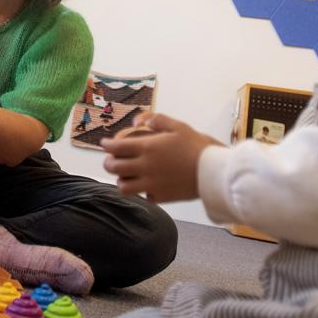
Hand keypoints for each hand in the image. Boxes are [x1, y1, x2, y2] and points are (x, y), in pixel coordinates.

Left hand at [100, 113, 221, 202]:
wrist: (213, 172)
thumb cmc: (196, 146)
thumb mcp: (177, 126)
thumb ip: (155, 120)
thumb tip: (136, 121)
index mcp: (147, 148)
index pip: (116, 147)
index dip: (106, 145)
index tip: (104, 144)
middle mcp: (144, 167)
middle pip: (113, 167)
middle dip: (108, 162)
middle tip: (111, 160)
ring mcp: (150, 185)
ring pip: (123, 186)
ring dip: (121, 180)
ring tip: (126, 175)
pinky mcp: (159, 197)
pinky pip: (143, 196)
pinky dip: (142, 191)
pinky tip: (146, 185)